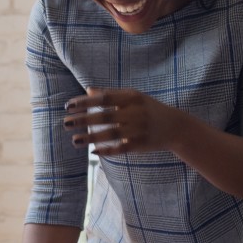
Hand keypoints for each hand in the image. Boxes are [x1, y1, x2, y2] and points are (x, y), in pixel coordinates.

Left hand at [64, 87, 183, 155]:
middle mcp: (136, 112)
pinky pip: (121, 148)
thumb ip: (111, 93)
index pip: (104, 98)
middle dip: (84, 119)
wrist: (177, 127)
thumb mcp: (133, 97)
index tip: (68, 106)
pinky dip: (107, 150)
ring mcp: (139, 129)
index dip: (85, 102)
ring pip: (111, 134)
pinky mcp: (141, 144)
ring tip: (74, 140)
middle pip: (105, 116)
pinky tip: (93, 151)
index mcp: (132, 97)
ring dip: (91, 137)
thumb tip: (88, 90)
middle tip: (66, 122)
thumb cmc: (149, 109)